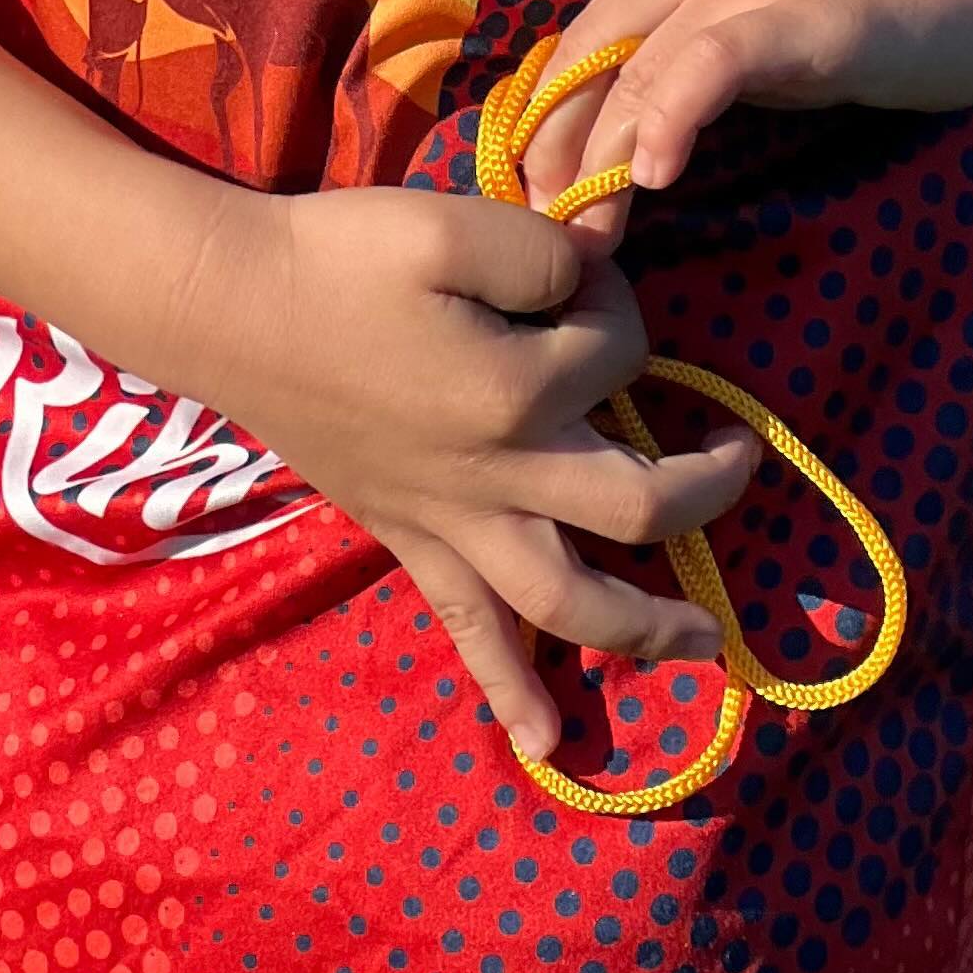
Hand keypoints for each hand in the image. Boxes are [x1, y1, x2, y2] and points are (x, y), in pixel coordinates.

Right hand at [194, 182, 757, 758]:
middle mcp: (501, 475)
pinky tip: (548, 747)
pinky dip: (510, 692)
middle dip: (706, 483)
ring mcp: (455, 522)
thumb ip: (541, 251)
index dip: (617, 301)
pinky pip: (468, 633)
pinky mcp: (412, 541)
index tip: (585, 268)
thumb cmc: (340, 260)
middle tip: (741, 454)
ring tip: (709, 641)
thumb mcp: (448, 225)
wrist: (231, 309)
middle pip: (639, 505)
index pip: (618, 350)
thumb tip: (594, 280)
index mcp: (517, 391)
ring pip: (572, 603)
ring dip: (648, 628)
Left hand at [520, 0, 972, 243]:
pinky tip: (656, 176)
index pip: (580, 40)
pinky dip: (669, 119)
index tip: (537, 205)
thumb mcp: (770, 28)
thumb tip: (629, 144)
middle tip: (549, 240)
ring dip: (600, 159)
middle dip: (555, 154)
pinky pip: (708, 64)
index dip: (546, 125)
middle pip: (588, 57)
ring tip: (591, 236)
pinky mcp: (797, 10)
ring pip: (635, 68)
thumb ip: (704, 59)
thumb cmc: (887, 13)